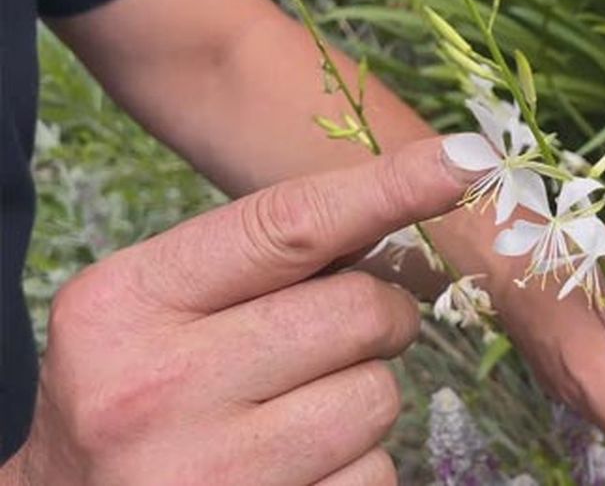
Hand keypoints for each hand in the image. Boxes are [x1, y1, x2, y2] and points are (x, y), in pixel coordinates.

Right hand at [8, 137, 475, 485]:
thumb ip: (257, 265)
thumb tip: (401, 208)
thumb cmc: (132, 394)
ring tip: (294, 415)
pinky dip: (355, 468)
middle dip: (379, 317)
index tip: (466, 159)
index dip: (390, 187)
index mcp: (129, 304)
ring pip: (379, 399)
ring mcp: (211, 474)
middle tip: (341, 336)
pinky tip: (294, 472)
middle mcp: (160, 389)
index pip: (289, 226)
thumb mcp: (153, 310)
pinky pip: (375, 476)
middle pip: (361, 311)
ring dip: (362, 400)